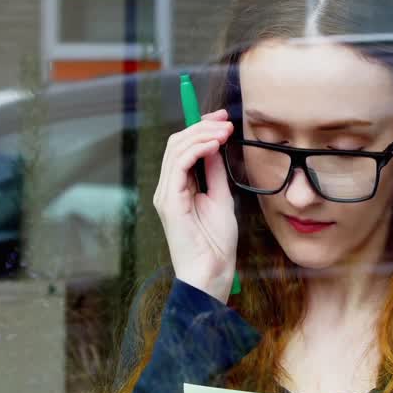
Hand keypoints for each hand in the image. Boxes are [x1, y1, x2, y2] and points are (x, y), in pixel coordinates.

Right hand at [152, 108, 236, 302]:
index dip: (201, 129)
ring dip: (202, 135)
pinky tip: (214, 146)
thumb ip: (216, 173)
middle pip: (177, 143)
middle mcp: (168, 188)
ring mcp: (166, 194)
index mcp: (178, 188)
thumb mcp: (221, 198)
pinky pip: (179, 165)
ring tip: (224, 132)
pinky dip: (197, 150)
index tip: (223, 120)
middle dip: (202, 126)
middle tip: (226, 122)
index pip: (183, 148)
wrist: (211, 271)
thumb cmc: (216, 243)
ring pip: (176, 149)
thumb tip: (217, 146)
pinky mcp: (170, 202)